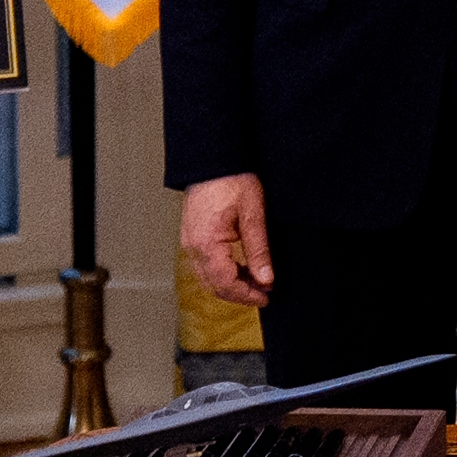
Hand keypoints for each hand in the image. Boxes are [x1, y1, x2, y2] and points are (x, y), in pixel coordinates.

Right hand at [182, 172, 273, 306]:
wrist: (213, 159)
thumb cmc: (233, 180)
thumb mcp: (253, 215)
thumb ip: (259, 250)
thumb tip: (267, 280)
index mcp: (207, 244)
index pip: (225, 284)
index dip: (246, 295)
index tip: (266, 297)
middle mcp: (192, 247)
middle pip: (214, 285)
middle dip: (239, 294)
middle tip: (264, 293)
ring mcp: (189, 242)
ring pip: (208, 277)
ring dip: (231, 284)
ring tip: (256, 281)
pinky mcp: (191, 236)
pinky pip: (204, 264)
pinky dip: (222, 272)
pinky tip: (241, 267)